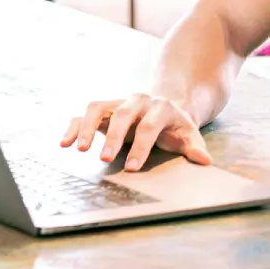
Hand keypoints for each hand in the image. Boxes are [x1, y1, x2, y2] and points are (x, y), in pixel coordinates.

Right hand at [61, 94, 211, 170]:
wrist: (165, 107)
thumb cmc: (176, 126)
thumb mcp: (189, 135)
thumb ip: (195, 148)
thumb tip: (205, 161)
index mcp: (161, 108)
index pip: (149, 126)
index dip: (141, 146)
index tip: (131, 167)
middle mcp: (137, 101)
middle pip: (123, 115)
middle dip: (113, 137)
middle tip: (104, 159)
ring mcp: (118, 103)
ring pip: (98, 108)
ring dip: (88, 128)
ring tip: (79, 149)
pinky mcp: (104, 108)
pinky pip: (85, 114)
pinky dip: (74, 127)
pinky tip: (64, 143)